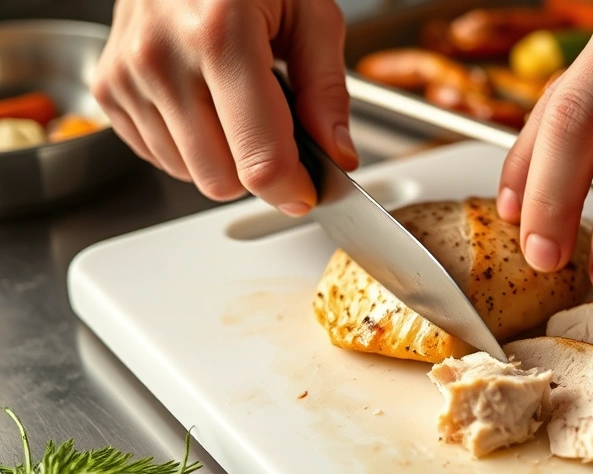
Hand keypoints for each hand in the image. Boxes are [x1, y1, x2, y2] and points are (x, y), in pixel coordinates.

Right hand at [91, 0, 358, 215]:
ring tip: (236, 103)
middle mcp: (163, 58)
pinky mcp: (108, 89)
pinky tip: (205, 102)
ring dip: (223, 157)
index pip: (258, 158)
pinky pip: (158, 156)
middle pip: (220, 180)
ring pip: (189, 175)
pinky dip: (189, 146)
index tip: (308, 191)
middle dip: (258, 172)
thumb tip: (337, 154)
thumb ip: (327, 90)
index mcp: (222, 36)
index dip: (292, 190)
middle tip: (278, 134)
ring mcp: (128, 76)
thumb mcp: (311, 13)